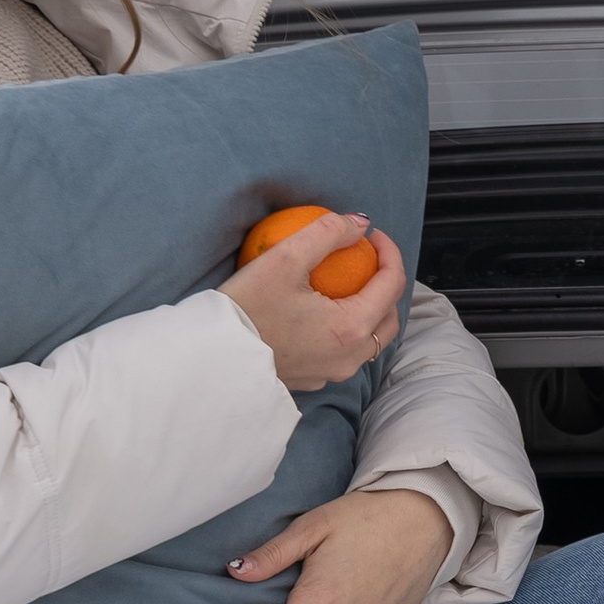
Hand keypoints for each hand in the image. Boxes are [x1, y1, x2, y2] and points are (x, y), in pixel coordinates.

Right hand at [220, 216, 405, 392]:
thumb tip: (359, 223)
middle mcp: (349, 358)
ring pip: (369, 340)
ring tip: (350, 284)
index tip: (371, 235)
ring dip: (369, 310)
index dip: (389, 252)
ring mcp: (331, 373)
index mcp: (350, 328)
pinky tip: (325, 311)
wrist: (211, 357)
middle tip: (368, 260)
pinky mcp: (313, 379)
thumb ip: (328, 233)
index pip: (392, 284)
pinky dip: (345, 329)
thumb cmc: (246, 308)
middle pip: (389, 318)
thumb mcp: (285, 257)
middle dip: (387, 285)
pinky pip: (343, 352)